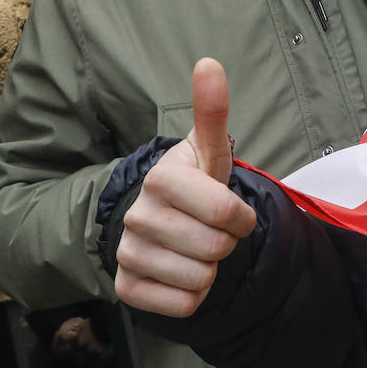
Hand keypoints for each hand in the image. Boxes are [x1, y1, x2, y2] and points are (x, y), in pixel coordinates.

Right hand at [113, 58, 256, 316]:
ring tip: (195, 248)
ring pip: (200, 278)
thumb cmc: (194, 183)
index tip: (233, 211)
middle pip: (215, 248)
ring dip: (210, 269)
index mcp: (162, 178)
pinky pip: (183, 305)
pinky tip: (181, 273)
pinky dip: (192, 296)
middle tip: (212, 230)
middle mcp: (138, 214)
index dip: (241, 218)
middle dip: (226, 243)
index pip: (225, 213)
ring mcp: (127, 252)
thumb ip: (212, 111)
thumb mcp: (208, 150)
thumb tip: (209, 62)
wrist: (160, 221)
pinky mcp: (125, 288)